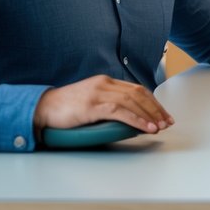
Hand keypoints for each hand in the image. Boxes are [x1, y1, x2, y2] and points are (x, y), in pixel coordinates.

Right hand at [32, 74, 173, 135]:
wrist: (42, 108)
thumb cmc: (66, 108)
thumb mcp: (91, 101)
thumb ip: (108, 102)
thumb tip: (129, 116)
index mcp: (106, 81)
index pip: (137, 89)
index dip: (153, 102)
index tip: (163, 114)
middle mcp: (105, 83)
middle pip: (139, 94)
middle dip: (156, 109)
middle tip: (167, 122)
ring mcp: (98, 93)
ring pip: (132, 101)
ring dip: (149, 115)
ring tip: (160, 127)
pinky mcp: (92, 105)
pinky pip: (120, 111)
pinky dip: (136, 120)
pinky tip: (146, 128)